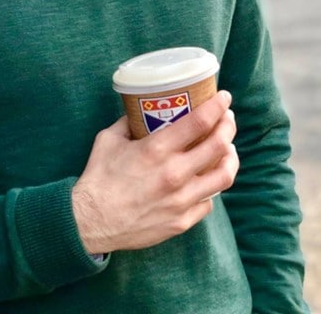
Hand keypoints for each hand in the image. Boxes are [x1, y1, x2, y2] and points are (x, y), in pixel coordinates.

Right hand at [71, 90, 237, 253]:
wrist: (90, 222)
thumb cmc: (98, 178)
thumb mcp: (109, 139)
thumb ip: (129, 122)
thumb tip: (140, 111)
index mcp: (157, 149)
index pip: (200, 122)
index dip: (217, 106)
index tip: (224, 97)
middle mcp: (175, 174)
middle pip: (219, 145)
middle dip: (228, 126)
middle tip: (227, 118)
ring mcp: (181, 200)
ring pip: (224, 175)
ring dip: (230, 157)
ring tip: (227, 148)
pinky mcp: (182, 221)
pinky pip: (208, 201)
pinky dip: (211, 186)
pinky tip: (206, 178)